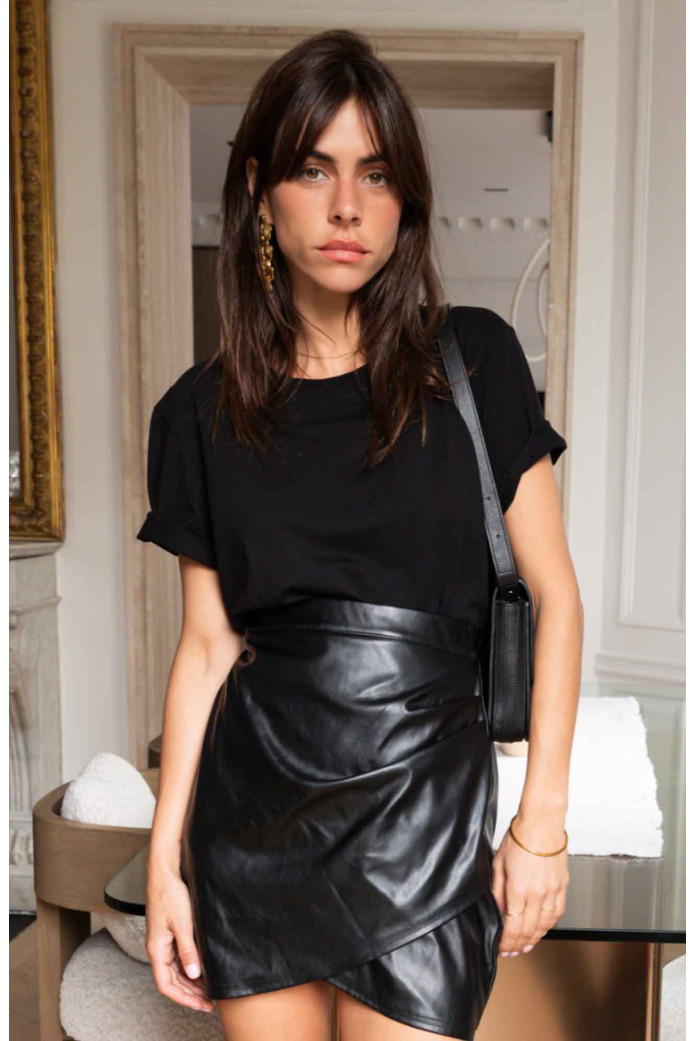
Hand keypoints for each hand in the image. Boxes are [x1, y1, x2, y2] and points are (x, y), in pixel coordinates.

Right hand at [146, 865, 214, 1011]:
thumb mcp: (183, 923)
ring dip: (191, 981)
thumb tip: (194, 974)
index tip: (202, 1004)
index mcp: (156, 949)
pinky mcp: (170, 934)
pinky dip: (190, 967)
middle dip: (190, 993)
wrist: (165, 872)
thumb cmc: (169, 893)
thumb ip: (188, 950)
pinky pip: (179, 958)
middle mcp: (158, 948)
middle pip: (172, 981)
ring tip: (209, 987)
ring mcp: (164, 942)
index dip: (184, 998)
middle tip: (210, 1000)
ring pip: (176, 970)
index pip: (167, 985)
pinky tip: (203, 968)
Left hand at [491, 813, 568, 957]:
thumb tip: (497, 910)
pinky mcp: (562, 886)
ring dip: (534, 938)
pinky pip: (557, 913)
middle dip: (518, 945)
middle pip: (528, 930)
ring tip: (525, 946)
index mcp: (518, 889)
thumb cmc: (519, 838)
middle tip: (511, 952)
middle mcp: (537, 894)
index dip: (506, 942)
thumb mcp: (498, 863)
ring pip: (544, 925)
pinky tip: (542, 928)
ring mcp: (552, 891)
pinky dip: (549, 925)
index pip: (512, 926)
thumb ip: (497, 890)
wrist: (542, 823)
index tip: (501, 948)